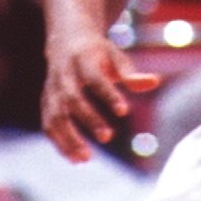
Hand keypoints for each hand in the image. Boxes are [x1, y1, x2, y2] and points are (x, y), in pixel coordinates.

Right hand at [43, 30, 158, 162]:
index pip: (95, 79)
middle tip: (108, 137)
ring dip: (69, 138)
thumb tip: (154, 82)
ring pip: (56, 116)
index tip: (124, 111)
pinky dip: (59, 143)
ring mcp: (52, 90)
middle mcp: (64, 75)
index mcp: (83, 60)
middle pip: (72, 98)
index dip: (109, 94)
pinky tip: (76, 160)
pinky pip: (49, 125)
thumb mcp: (115, 56)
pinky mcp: (46, 102)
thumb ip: (131, 74)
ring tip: (87, 158)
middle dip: (89, 118)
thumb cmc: (97, 53)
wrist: (66, 40)